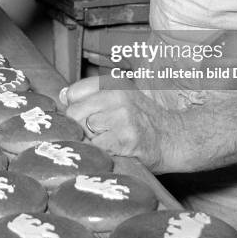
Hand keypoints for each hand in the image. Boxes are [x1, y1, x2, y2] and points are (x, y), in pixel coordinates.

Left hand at [61, 76, 184, 172]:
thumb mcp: (119, 98)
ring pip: (83, 131)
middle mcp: (116, 96)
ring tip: (108, 141)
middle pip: (74, 113)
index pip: (72, 93)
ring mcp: (122, 116)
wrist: (174, 137)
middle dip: (79, 128)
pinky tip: (113, 151)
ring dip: (90, 141)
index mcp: (112, 83)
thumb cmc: (141, 120)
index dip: (74, 109)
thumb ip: (91, 96)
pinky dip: (100, 153)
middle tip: (96, 134)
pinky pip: (96, 147)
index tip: (84, 118)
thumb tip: (62, 96)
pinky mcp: (126, 138)